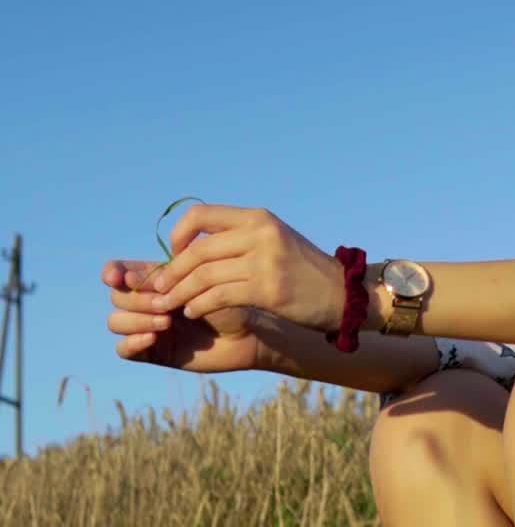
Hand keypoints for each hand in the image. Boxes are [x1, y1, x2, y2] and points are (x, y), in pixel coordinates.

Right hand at [102, 259, 261, 372]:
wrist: (249, 332)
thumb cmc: (231, 301)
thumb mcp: (200, 282)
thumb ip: (166, 278)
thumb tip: (126, 278)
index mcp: (157, 279)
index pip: (119, 272)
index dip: (112, 273)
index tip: (117, 277)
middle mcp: (148, 301)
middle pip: (117, 297)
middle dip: (137, 298)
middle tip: (167, 303)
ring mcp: (147, 326)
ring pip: (116, 321)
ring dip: (136, 319)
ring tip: (167, 321)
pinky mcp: (152, 350)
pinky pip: (123, 349)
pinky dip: (132, 342)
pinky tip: (153, 337)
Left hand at [145, 204, 347, 333]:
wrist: (343, 294)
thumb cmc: (304, 271)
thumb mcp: (273, 241)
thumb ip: (239, 238)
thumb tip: (192, 247)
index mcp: (258, 218)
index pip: (200, 215)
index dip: (177, 236)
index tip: (173, 256)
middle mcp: (261, 234)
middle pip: (197, 250)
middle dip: (171, 273)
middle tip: (159, 290)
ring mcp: (266, 261)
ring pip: (204, 275)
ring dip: (180, 293)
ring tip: (170, 305)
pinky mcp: (269, 289)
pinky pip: (219, 296)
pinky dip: (199, 305)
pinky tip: (193, 312)